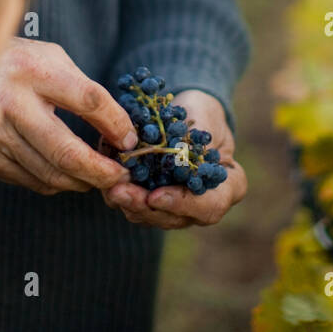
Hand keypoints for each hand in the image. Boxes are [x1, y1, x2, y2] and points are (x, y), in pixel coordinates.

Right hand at [0, 39, 137, 194]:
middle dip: (101, 172)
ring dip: (81, 181)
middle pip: (66, 152)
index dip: (116, 124)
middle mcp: (9, 103)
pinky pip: (27, 180)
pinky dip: (54, 182)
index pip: (88, 100)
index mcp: (32, 70)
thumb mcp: (53, 59)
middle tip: (121, 175)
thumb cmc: (20, 63)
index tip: (132, 141)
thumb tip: (123, 134)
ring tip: (99, 177)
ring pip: (48, 174)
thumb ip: (86, 91)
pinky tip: (67, 174)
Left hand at [102, 90, 247, 229]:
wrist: (188, 114)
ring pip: (148, 216)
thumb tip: (173, 151)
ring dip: (125, 201)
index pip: (209, 206)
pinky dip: (117, 191)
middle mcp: (202, 204)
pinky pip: (132, 204)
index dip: (182, 204)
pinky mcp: (151, 202)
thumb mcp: (205, 117)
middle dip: (143, 206)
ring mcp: (176, 208)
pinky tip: (104, 173)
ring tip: (106, 183)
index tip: (156, 196)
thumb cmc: (202, 113)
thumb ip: (194, 137)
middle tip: (119, 192)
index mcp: (228, 187)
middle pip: (173, 218)